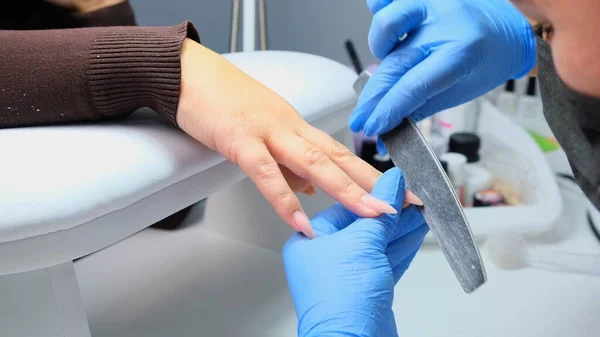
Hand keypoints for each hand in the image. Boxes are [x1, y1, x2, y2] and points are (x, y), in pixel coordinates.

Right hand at [176, 39, 400, 237]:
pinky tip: (300, 220)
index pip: (342, 153)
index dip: (371, 175)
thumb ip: (288, 164)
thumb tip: (310, 190)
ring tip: (368, 213)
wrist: (190, 74)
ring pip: (313, 161)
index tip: (396, 194)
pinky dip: (284, 198)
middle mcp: (290, 128)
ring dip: (345, 189)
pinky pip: (265, 172)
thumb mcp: (264, 132)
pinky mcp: (240, 139)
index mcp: (297, 127)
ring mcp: (267, 132)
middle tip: (398, 207)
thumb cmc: (225, 102)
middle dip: (372, 184)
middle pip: (338, 157)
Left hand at [283, 168, 428, 336]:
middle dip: (392, 213)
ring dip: (401, 228)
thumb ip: (381, 213)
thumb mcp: (362, 244)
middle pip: (363, 225)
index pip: (346, 207)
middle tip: (415, 198)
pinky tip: (416, 234)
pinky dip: (402, 247)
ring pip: (377, 244)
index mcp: (310, 241)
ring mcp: (345, 275)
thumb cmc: (341, 301)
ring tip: (422, 211)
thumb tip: (391, 183)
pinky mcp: (365, 290)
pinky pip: (385, 261)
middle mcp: (324, 257)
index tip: (398, 185)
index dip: (375, 195)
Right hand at [349, 0, 536, 136]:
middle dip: (372, 98)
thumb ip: (422, 106)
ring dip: (378, 51)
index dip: (388, 110)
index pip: (414, 87)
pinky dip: (378, 13)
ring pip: (386, 24)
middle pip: (394, 64)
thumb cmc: (487, 58)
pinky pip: (386, 0)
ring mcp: (430, 5)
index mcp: (462, 52)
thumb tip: (389, 129)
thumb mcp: (463, 90)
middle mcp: (443, 24)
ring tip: (386, 67)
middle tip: (361, 120)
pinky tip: (386, 33)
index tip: (373, 127)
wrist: (507, 25)